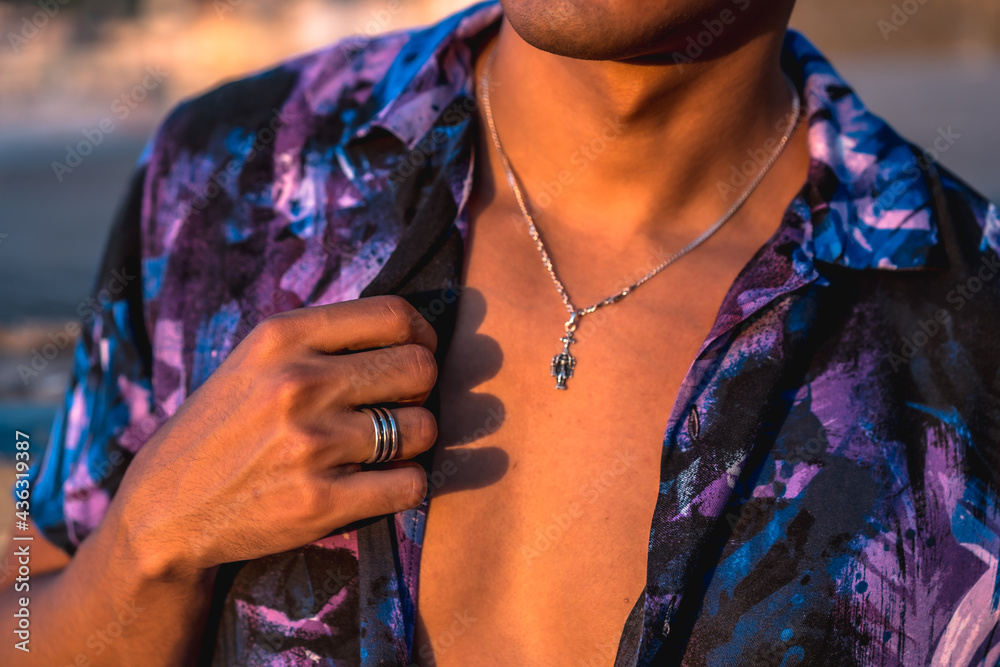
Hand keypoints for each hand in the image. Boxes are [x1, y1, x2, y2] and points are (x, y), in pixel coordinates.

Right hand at [113, 296, 438, 578]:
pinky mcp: (321, 501)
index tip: (417, 354)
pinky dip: (404, 486)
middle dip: (420, 391)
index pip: (395, 315)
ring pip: (423, 428)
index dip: (422, 336)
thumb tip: (410, 332)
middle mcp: (298, 382)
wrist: (167, 511)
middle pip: (420, 369)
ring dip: (413, 442)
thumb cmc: (224, 429)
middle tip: (398, 408)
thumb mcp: (256, 361)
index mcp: (283, 336)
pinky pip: (411, 483)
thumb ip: (323, 340)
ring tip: (383, 449)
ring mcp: (310, 443)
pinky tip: (377, 484)